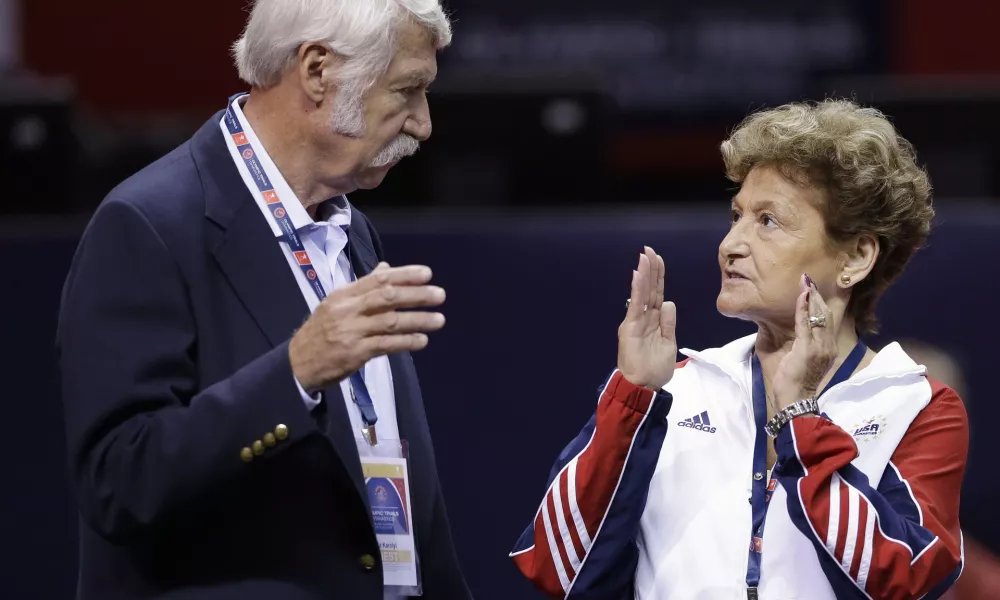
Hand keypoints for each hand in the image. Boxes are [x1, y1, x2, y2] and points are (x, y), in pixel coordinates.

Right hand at [289, 262, 445, 391]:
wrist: (298, 363)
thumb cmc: (321, 331)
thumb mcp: (337, 304)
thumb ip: (363, 288)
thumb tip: (386, 269)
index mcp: (343, 295)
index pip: (378, 279)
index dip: (404, 275)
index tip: (427, 274)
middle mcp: (347, 310)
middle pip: (386, 297)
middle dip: (416, 295)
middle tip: (440, 294)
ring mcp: (351, 331)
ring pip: (390, 321)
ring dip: (418, 320)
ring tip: (439, 319)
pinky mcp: (355, 353)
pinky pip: (386, 345)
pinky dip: (406, 342)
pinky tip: (422, 341)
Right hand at [617, 247, 677, 390]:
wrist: (643, 386)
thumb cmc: (654, 368)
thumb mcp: (668, 343)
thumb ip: (668, 323)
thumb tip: (669, 303)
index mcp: (653, 321)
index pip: (657, 294)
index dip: (658, 278)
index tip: (658, 260)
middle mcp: (643, 318)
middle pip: (649, 290)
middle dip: (650, 270)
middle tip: (649, 250)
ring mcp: (636, 322)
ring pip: (642, 294)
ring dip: (644, 274)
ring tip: (645, 256)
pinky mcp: (630, 328)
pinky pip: (636, 305)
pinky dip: (637, 290)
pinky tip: (638, 275)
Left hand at [771, 274, 837, 410]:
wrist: (795, 399)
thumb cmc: (795, 381)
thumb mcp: (802, 360)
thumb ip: (803, 344)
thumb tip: (797, 330)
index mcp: (828, 348)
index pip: (827, 320)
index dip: (821, 303)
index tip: (814, 289)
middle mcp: (828, 346)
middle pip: (825, 314)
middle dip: (817, 296)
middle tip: (809, 280)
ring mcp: (819, 347)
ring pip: (818, 316)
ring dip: (811, 297)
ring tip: (805, 282)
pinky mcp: (807, 349)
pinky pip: (805, 324)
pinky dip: (803, 308)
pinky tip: (801, 296)